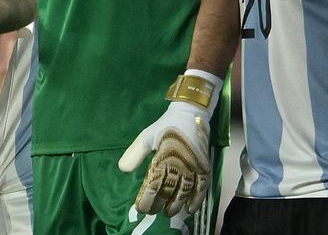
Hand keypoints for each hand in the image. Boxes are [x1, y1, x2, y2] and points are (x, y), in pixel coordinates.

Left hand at [118, 101, 210, 216]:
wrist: (190, 113)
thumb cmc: (166, 126)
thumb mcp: (146, 136)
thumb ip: (135, 153)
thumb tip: (122, 169)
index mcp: (165, 156)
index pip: (155, 183)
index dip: (147, 197)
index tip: (140, 208)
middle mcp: (181, 164)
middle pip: (169, 189)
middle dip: (159, 203)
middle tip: (150, 212)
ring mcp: (194, 166)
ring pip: (185, 191)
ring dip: (176, 204)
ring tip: (168, 213)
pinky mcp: (204, 166)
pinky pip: (202, 186)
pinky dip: (197, 199)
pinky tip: (190, 209)